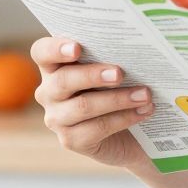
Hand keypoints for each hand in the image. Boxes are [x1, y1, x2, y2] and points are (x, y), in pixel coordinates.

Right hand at [31, 36, 153, 170]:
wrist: (130, 133)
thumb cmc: (119, 90)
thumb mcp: (113, 71)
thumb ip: (113, 57)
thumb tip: (134, 47)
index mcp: (54, 67)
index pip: (42, 52)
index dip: (55, 49)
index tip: (77, 48)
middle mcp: (49, 92)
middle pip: (63, 80)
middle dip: (93, 75)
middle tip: (120, 73)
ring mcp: (56, 118)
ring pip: (83, 106)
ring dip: (117, 99)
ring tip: (145, 94)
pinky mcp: (70, 140)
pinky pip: (96, 128)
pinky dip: (124, 118)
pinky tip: (143, 111)